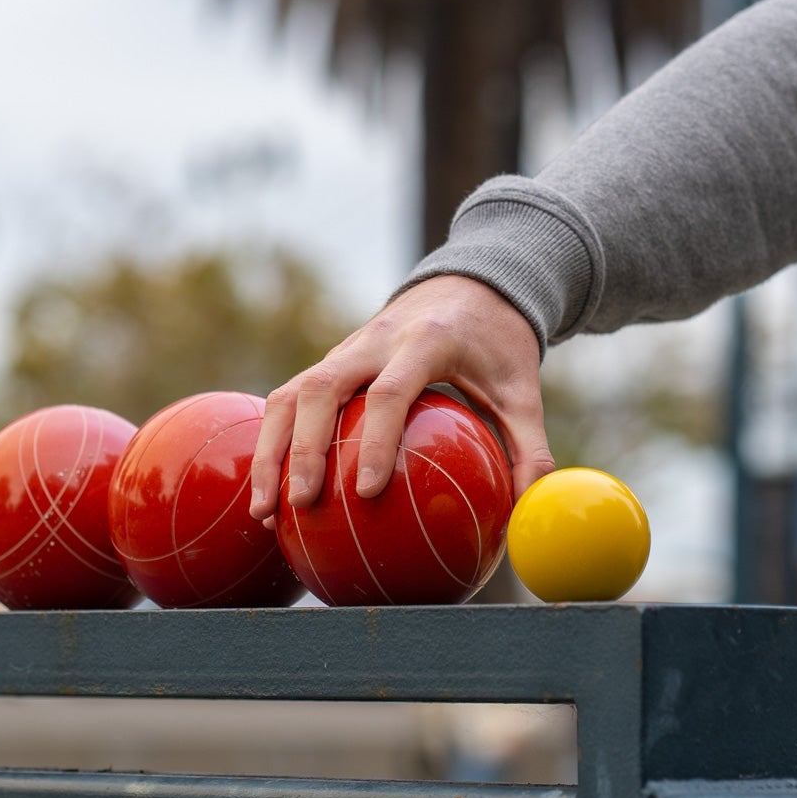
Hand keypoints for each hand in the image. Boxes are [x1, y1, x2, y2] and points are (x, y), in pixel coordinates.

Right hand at [248, 274, 554, 525]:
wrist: (470, 283)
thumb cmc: (498, 346)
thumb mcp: (524, 392)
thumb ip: (529, 450)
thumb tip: (532, 514)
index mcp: (425, 341)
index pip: (389, 392)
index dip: (373, 440)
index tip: (365, 492)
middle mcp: (375, 339)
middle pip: (321, 389)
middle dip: (304, 449)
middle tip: (300, 505)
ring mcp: (346, 348)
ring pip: (291, 392)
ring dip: (272, 450)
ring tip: (264, 511)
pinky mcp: (332, 360)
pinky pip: (291, 398)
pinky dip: (275, 442)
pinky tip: (271, 494)